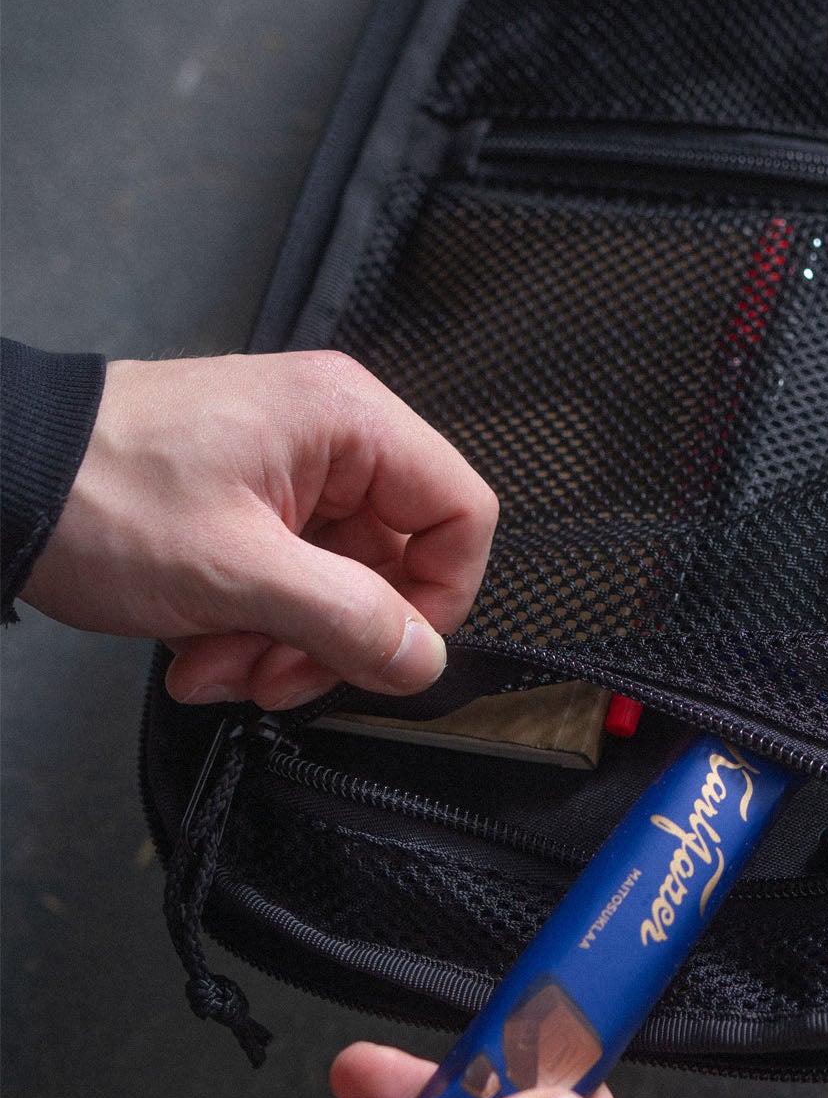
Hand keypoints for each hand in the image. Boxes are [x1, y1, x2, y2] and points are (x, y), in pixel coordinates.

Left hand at [21, 351, 498, 709]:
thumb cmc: (97, 493)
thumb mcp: (236, 573)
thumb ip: (347, 618)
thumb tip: (422, 658)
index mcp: (347, 421)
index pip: (460, 513)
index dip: (438, 596)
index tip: (388, 652)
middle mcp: (328, 436)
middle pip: (395, 562)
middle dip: (332, 637)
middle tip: (274, 676)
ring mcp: (286, 471)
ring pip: (337, 586)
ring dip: (282, 646)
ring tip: (212, 664)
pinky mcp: (247, 503)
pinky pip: (287, 583)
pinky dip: (249, 628)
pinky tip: (194, 645)